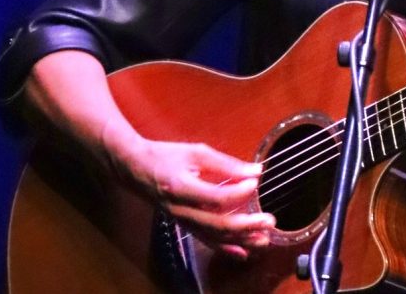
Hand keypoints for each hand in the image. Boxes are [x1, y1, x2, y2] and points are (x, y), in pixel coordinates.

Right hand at [104, 128, 274, 259]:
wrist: (135, 168)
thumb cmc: (165, 156)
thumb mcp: (196, 153)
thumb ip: (227, 164)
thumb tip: (256, 172)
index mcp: (182, 188)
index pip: (216, 197)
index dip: (239, 192)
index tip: (256, 182)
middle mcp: (181, 210)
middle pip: (217, 224)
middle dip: (246, 225)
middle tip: (269, 220)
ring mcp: (182, 221)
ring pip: (214, 237)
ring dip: (241, 240)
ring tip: (264, 238)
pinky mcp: (184, 225)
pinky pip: (206, 240)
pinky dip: (226, 248)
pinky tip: (243, 252)